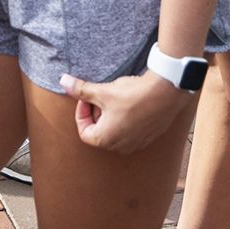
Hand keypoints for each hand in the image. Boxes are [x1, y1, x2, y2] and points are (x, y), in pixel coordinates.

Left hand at [58, 71, 189, 153]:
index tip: (87, 98)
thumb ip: (81, 90)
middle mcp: (120, 146)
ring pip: (115, 131)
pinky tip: (132, 102)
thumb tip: (63, 82)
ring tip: (116, 98)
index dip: (82, 112)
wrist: (166, 93)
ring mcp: (136, 143)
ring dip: (111, 116)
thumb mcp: (102, 91)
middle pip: (99, 132)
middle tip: (101, 96)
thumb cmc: (132, 95)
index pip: (84, 131)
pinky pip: (131, 130)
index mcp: (105, 139)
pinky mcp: (149, 137)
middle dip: (96, 113)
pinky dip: (126, 119)